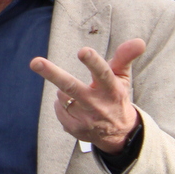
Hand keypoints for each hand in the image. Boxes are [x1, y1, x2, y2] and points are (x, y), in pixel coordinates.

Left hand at [30, 38, 144, 153]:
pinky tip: (76, 109)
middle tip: (35, 62)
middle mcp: (98, 104)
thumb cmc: (116, 96)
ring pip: (62, 96)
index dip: (93, 62)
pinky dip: (63, 106)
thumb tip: (139, 41)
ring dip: (65, 92)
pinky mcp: (75, 128)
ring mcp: (86, 118)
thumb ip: (125, 57)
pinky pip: (58, 109)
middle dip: (52, 74)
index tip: (83, 51)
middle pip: (71, 86)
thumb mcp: (122, 77)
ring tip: (80, 97)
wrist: (119, 133)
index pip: (102, 73)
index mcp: (111, 88)